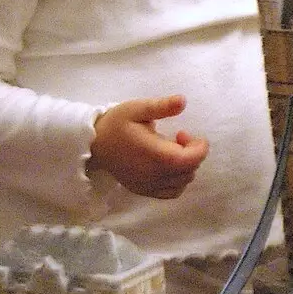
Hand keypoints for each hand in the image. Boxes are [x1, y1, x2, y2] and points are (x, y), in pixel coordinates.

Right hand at [89, 95, 208, 198]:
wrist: (93, 143)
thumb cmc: (116, 124)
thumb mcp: (137, 108)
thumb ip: (161, 106)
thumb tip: (183, 101)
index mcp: (156, 155)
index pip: (192, 159)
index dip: (199, 147)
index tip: (184, 133)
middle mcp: (154, 175)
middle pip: (190, 170)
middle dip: (192, 153)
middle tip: (177, 137)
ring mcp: (149, 186)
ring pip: (183, 182)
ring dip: (185, 166)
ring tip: (171, 150)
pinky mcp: (143, 190)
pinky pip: (171, 192)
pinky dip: (178, 181)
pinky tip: (168, 167)